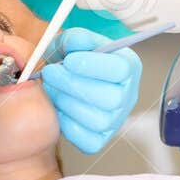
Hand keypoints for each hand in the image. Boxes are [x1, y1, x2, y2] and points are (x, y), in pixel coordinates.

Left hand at [40, 28, 141, 153]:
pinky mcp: (100, 139)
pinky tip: (58, 108)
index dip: (94, 66)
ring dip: (68, 103)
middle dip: (74, 85)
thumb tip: (76, 42)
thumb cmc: (71, 60)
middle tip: (50, 73)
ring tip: (52, 89)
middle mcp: (128, 95)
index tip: (69, 60)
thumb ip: (76, 39)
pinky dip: (68, 125)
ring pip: (98, 120)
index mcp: (129, 66)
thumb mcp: (72, 42)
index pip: (122, 70)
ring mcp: (116, 120)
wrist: (62, 82)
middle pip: (111, 98)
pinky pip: (87, 140)